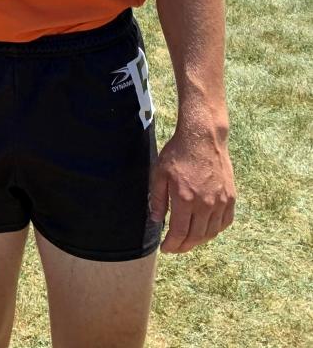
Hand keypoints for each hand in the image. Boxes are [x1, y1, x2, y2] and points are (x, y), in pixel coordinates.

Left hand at [150, 124, 234, 252]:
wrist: (203, 138)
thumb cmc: (178, 154)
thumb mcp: (159, 174)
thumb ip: (157, 199)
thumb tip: (156, 220)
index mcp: (185, 199)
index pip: (179, 232)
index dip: (172, 244)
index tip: (166, 249)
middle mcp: (205, 204)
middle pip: (196, 236)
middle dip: (184, 246)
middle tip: (175, 248)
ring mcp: (220, 201)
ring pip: (211, 231)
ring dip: (199, 241)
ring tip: (188, 241)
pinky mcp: (230, 197)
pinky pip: (225, 222)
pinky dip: (215, 230)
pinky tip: (206, 230)